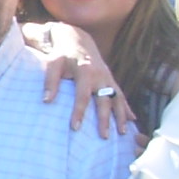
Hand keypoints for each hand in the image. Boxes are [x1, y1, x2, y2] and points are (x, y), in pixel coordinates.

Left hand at [31, 23, 132, 137]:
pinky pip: (121, 95)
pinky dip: (127, 108)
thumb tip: (46, 101)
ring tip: (122, 133)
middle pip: (104, 101)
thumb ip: (50, 81)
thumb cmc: (62, 55)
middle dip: (105, 119)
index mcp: (86, 72)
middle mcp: (100, 76)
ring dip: (121, 116)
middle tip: (104, 137)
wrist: (78, 41)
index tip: (75, 128)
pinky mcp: (112, 80)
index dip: (79, 112)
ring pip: (118, 99)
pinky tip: (132, 120)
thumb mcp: (53, 64)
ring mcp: (108, 78)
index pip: (82, 96)